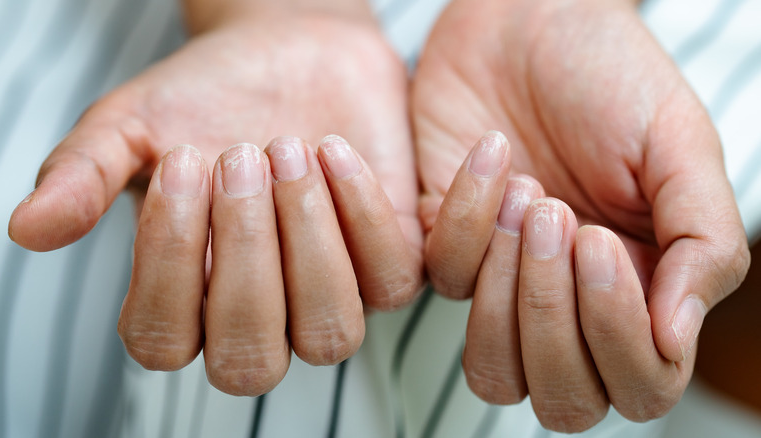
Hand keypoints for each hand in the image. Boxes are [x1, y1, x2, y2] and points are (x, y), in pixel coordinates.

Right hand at [9, 10, 421, 394]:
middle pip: (250, 359)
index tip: (183, 162)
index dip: (169, 263)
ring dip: (307, 242)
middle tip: (238, 155)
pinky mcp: (389, 263)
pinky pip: (391, 281)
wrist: (290, 52)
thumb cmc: (208, 98)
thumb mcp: (133, 126)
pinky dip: (362, 213)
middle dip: (245, 256)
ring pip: (330, 334)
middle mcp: (261, 317)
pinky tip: (332, 149)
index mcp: (187, 301)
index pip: (164, 342)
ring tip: (288, 149)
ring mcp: (330, 297)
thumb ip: (83, 176)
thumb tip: (26, 229)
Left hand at [412, 0, 749, 430]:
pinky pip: (443, 280)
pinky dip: (466, 217)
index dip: (618, 337)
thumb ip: (702, 243)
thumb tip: (677, 339)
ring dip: (509, 295)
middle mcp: (571, 305)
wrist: (529, 21)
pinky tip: (494, 156)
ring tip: (530, 198)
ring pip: (494, 372)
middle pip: (562, 398)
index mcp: (642, 292)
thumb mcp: (680, 147)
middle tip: (563, 219)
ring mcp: (503, 285)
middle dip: (556, 317)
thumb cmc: (612, 78)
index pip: (639, 384)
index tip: (601, 242)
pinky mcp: (444, 248)